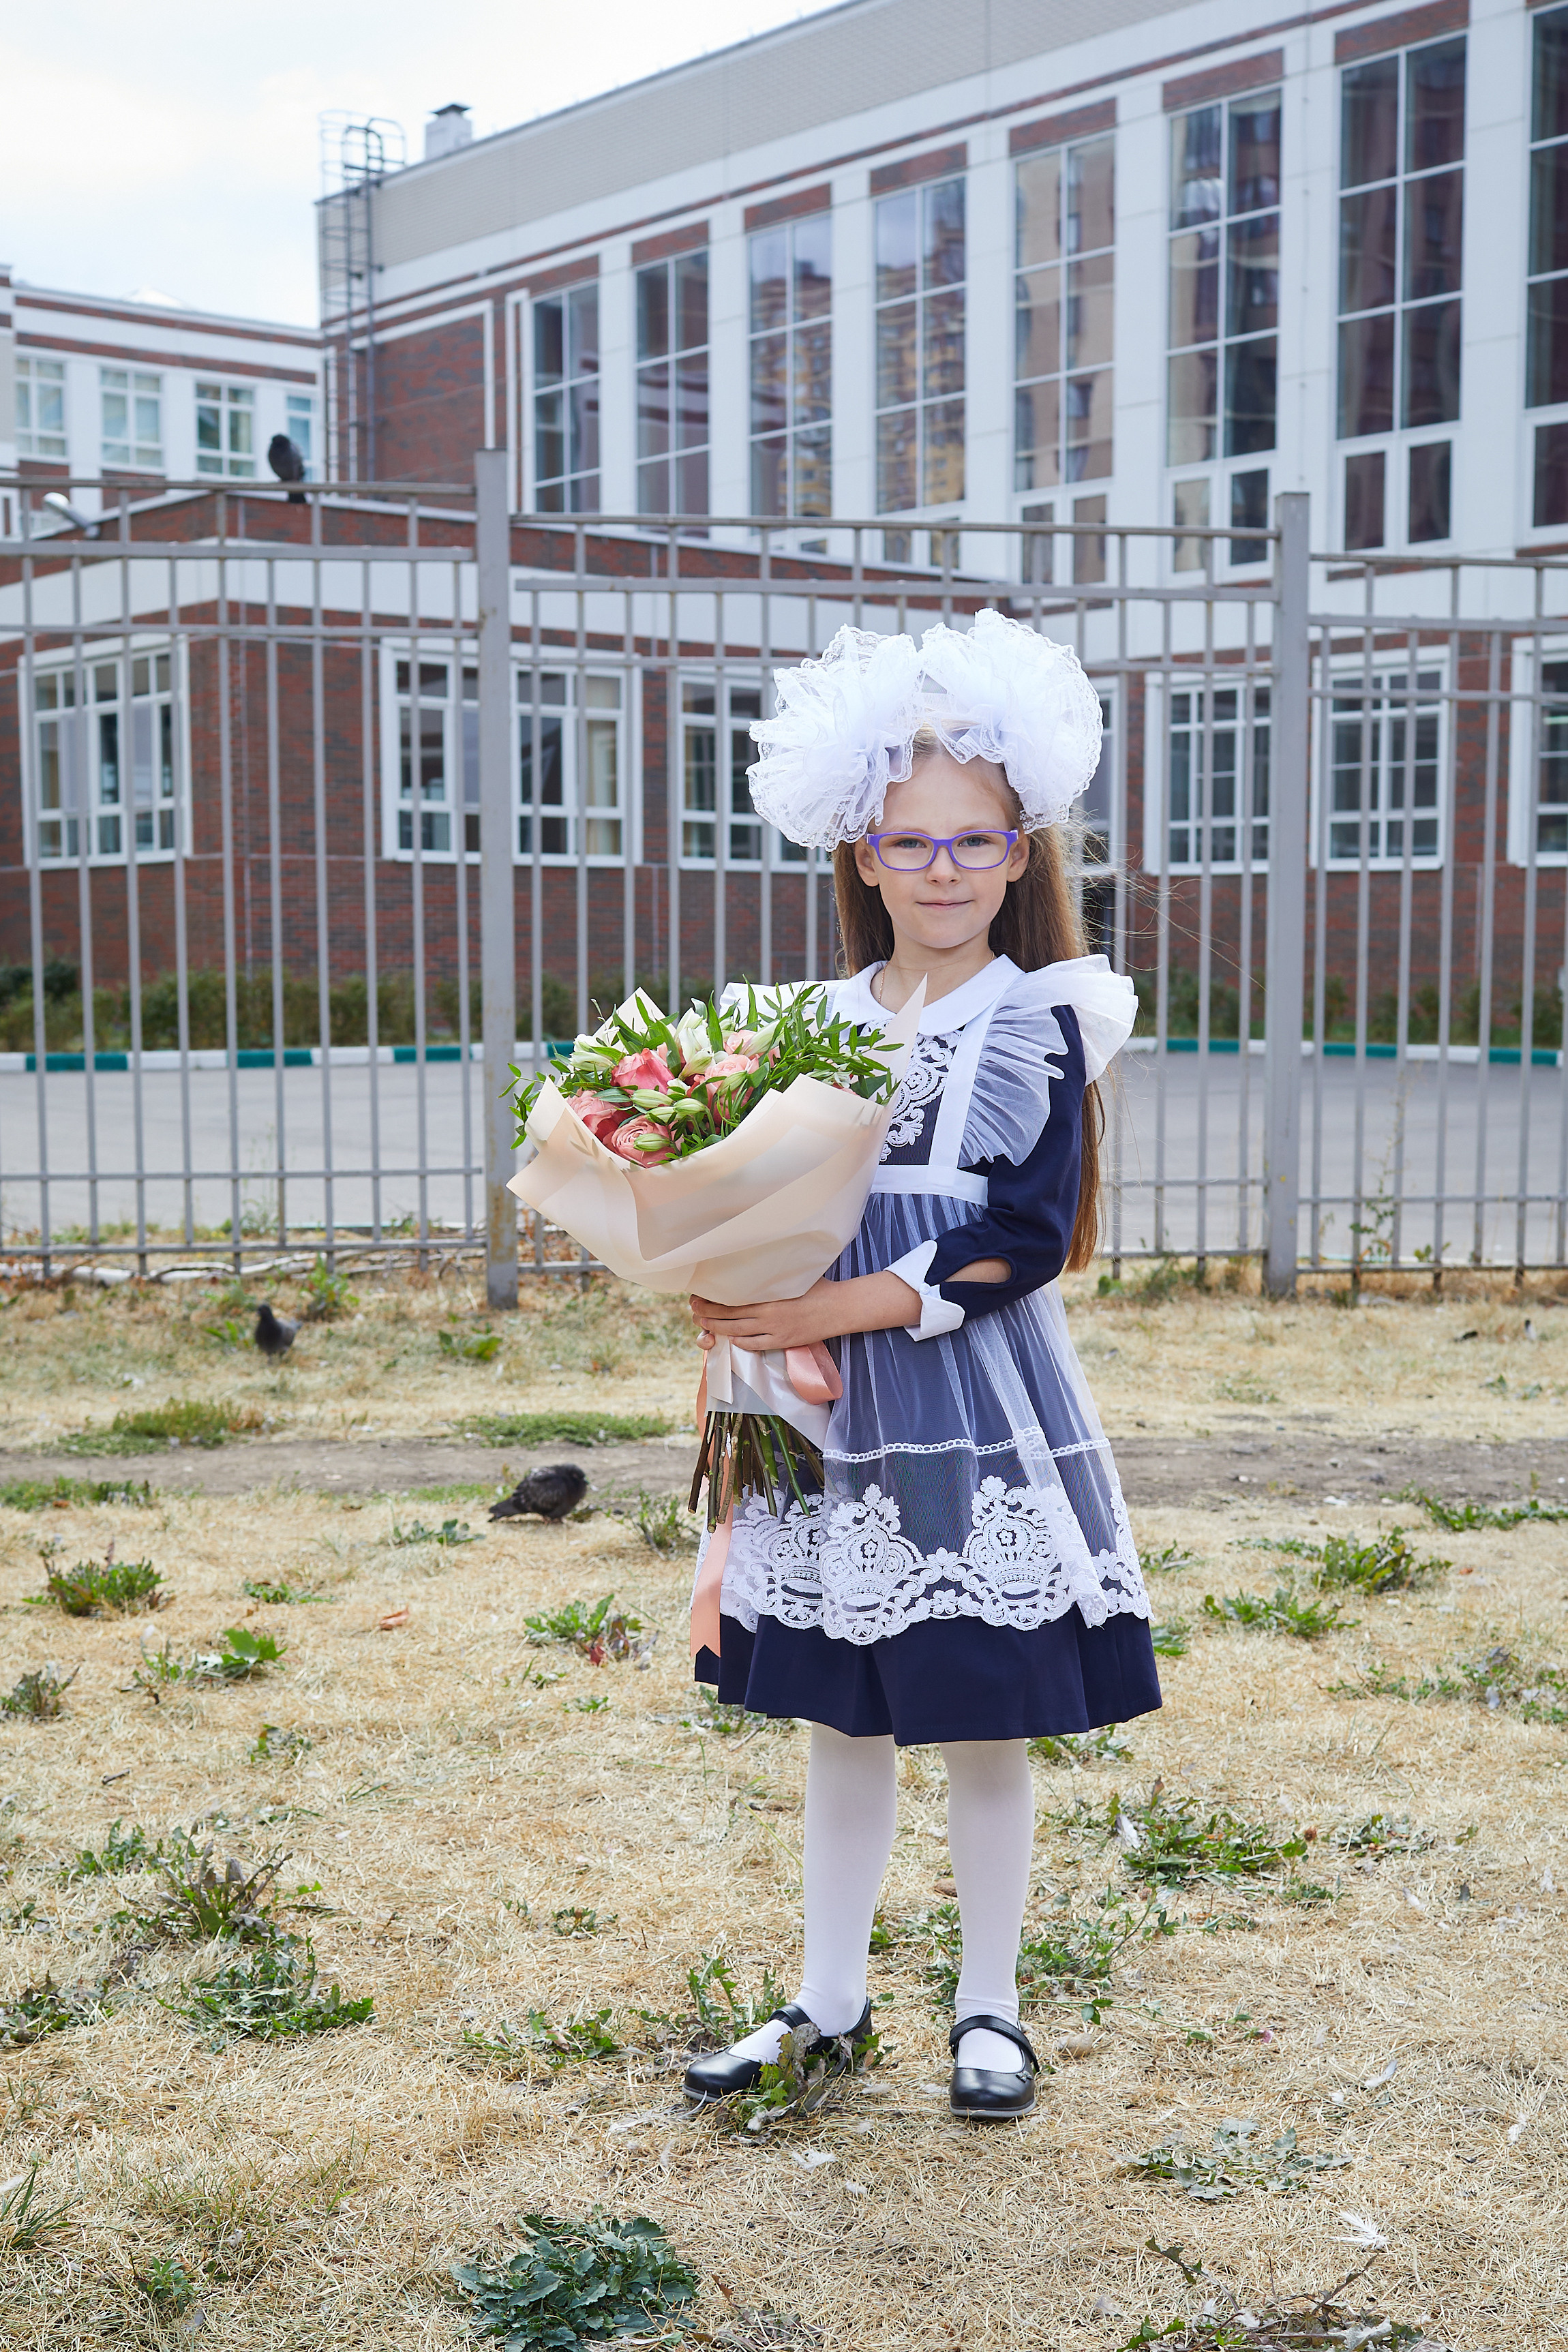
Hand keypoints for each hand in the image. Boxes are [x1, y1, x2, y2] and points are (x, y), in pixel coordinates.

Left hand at [690, 1271, 918, 1351]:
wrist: (839, 1308)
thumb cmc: (818, 1286)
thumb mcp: (793, 1273)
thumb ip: (772, 1271)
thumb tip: (754, 1258)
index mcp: (768, 1294)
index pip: (731, 1298)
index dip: (711, 1299)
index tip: (697, 1295)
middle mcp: (767, 1314)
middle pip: (728, 1316)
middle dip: (707, 1313)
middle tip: (693, 1310)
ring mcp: (774, 1330)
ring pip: (737, 1331)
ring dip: (717, 1328)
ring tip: (703, 1324)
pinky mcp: (782, 1342)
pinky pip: (754, 1345)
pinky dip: (739, 1341)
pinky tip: (730, 1337)